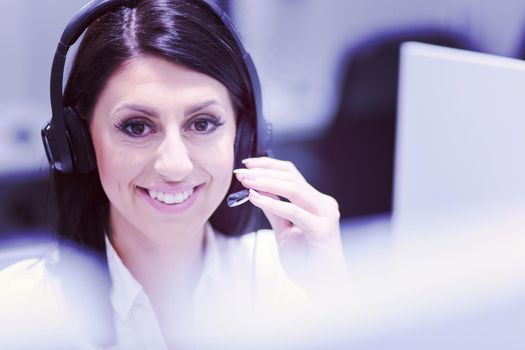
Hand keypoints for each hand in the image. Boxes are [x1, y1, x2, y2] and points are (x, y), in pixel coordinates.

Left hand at [234, 157, 347, 293]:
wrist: (322, 286)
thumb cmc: (305, 261)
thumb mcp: (284, 230)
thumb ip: (274, 209)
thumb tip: (257, 188)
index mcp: (315, 201)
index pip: (291, 173)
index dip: (268, 165)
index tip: (246, 165)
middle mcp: (323, 203)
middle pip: (291, 176)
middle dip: (263, 172)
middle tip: (241, 173)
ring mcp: (326, 214)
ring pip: (293, 188)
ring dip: (265, 183)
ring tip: (246, 182)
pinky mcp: (323, 229)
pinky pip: (294, 211)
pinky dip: (272, 203)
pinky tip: (255, 199)